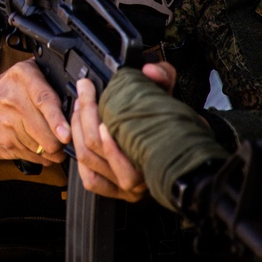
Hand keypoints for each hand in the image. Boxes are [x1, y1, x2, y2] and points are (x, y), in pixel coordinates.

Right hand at [0, 60, 70, 167]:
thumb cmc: (5, 91)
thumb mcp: (25, 75)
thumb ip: (51, 82)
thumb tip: (84, 98)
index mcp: (23, 77)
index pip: (44, 100)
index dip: (58, 120)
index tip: (67, 135)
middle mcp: (13, 100)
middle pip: (48, 133)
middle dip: (62, 142)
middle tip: (67, 139)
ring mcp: (6, 125)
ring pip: (43, 149)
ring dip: (52, 151)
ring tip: (50, 141)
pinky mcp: (4, 144)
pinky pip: (33, 157)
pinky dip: (40, 156)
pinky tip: (36, 145)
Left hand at [71, 62, 177, 201]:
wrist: (184, 155)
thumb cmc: (174, 127)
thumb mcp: (170, 99)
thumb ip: (163, 79)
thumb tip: (150, 70)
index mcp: (156, 156)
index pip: (118, 138)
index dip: (97, 115)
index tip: (91, 92)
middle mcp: (142, 177)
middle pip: (96, 146)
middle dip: (84, 114)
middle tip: (84, 91)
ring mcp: (127, 187)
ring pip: (88, 159)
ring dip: (77, 129)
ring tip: (80, 106)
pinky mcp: (115, 191)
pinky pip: (90, 179)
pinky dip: (80, 158)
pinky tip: (80, 136)